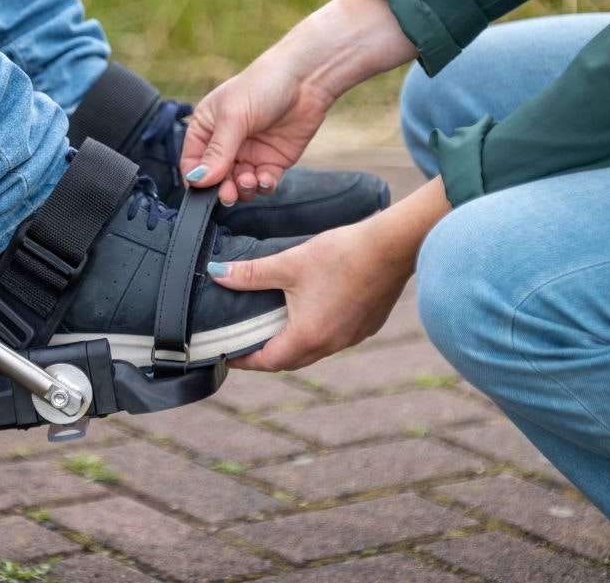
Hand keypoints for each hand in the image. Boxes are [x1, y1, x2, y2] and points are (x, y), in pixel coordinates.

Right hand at [180, 55, 333, 205]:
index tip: (202, 187)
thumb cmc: (262, 86)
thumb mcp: (233, 117)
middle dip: (221, 188)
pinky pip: (262, 183)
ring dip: (242, 189)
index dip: (195, 178)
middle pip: (215, 178)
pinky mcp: (272, 160)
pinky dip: (262, 186)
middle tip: (227, 195)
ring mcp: (250, 153)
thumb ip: (217, 152)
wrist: (305, 80)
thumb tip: (198, 180)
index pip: (192, 162)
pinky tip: (265, 179)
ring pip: (239, 185)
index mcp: (206, 128)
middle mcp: (225, 143)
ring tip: (249, 181)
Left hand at [211, 177, 450, 371]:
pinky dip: (316, 333)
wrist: (392, 247)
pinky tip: (310, 312)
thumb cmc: (342, 255)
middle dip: (266, 356)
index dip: (244, 360)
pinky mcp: (367, 325)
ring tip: (273, 327)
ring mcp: (352, 337)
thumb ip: (251, 273)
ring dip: (292, 345)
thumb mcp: (289, 263)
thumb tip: (217, 272)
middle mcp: (332, 344)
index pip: (268, 361)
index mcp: (309, 336)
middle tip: (245, 342)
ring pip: (313, 351)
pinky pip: (334, 338)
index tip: (228, 355)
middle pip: (290, 361)